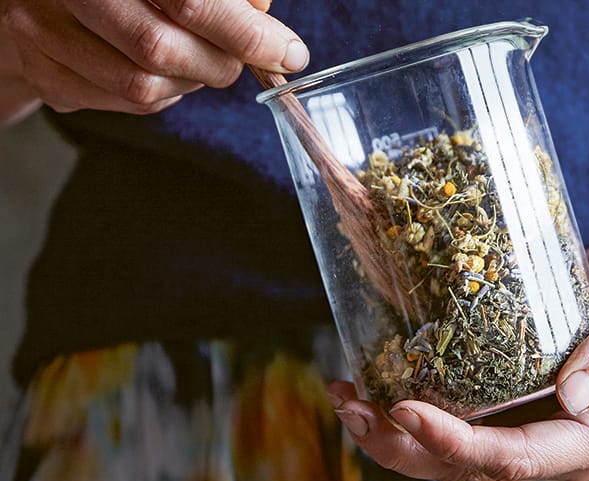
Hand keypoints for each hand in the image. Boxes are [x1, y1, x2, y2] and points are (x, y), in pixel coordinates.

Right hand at [0, 0, 307, 113]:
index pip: (188, 0)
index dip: (244, 34)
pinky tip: (168, 72)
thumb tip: (262, 13)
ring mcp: (44, 36)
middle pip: (159, 49)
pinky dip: (165, 94)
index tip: (285, 51)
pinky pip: (127, 104)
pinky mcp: (47, 77)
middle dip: (219, 62)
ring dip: (192, 82)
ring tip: (200, 59)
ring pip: (144, 86)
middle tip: (240, 59)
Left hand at [328, 222, 588, 480]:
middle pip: (474, 465)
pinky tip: (375, 379)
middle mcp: (564, 439)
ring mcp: (537, 421)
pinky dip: (415, 407)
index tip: (405, 412)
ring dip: (397, 433)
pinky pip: (462, 416)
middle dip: (407, 446)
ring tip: (346, 397)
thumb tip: (570, 397)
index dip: (458, 443)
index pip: (518, 456)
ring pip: (458, 450)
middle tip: (353, 409)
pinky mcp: (517, 398)